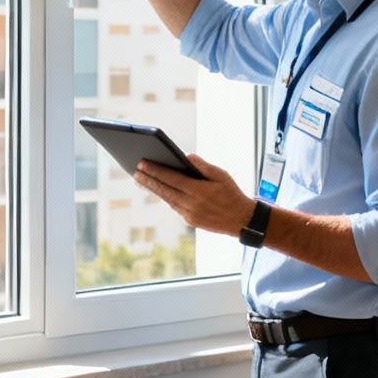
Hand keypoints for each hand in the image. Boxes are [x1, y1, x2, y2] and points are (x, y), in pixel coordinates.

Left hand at [133, 155, 252, 235]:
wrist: (241, 219)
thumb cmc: (232, 193)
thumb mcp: (222, 175)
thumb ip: (203, 166)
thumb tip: (186, 156)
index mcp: (198, 190)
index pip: (171, 178)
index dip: (155, 171)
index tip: (142, 163)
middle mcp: (191, 204)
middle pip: (164, 190)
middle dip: (148, 180)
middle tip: (135, 172)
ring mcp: (189, 214)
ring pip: (167, 200)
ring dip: (154, 190)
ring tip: (142, 180)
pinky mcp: (190, 221)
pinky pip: (175, 207)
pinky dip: (167, 198)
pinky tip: (160, 190)